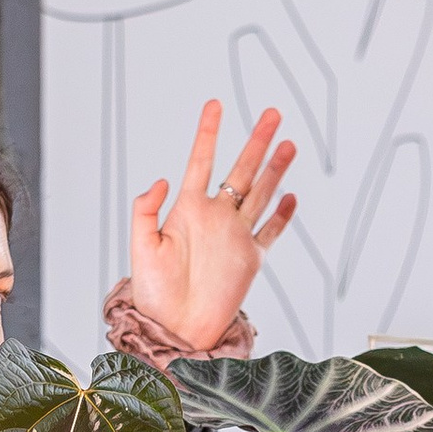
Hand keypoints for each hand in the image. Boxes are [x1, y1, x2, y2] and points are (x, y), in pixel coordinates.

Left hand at [127, 101, 296, 353]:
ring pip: (261, 194)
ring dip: (276, 169)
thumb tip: (161, 178)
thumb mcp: (141, 246)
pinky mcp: (251, 258)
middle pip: (241, 170)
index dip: (208, 132)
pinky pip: (271, 231)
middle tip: (273, 112)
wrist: (176, 328)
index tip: (215, 104)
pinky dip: (283, 215)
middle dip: (256, 141)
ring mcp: (235, 236)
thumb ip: (145, 209)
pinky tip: (291, 196)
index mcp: (187, 209)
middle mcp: (215, 217)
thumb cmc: (153, 292)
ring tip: (288, 143)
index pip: (201, 161)